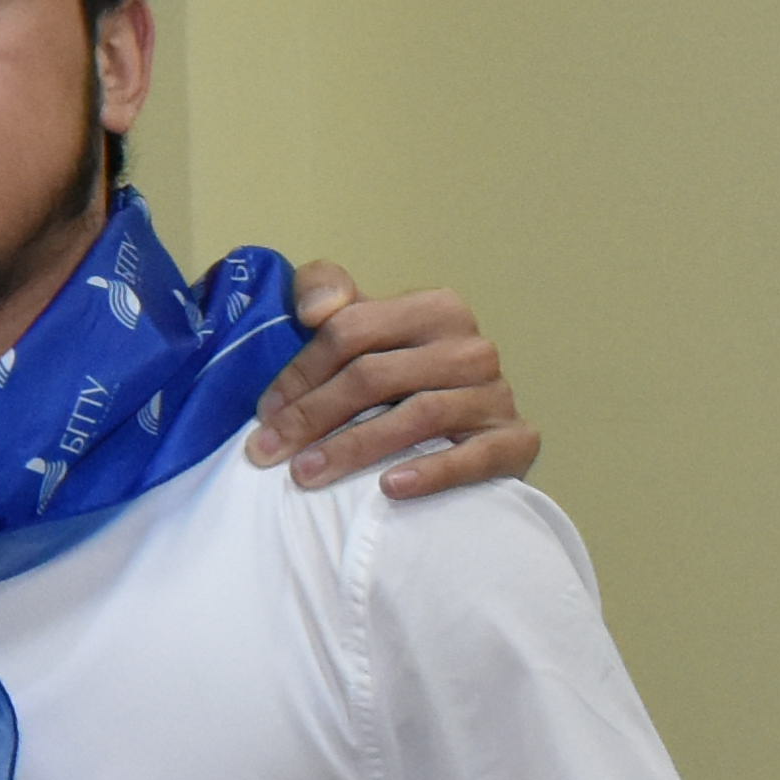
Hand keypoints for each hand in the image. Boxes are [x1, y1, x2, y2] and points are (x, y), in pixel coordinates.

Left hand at [249, 263, 535, 493]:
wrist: (469, 435)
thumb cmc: (400, 378)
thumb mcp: (362, 325)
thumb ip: (327, 291)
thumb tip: (313, 309)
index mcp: (434, 308)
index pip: (350, 331)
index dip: (299, 372)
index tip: (263, 412)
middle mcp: (471, 347)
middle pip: (374, 376)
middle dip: (312, 416)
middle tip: (267, 453)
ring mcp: (497, 394)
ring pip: (416, 416)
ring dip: (354, 448)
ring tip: (306, 475)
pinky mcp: (516, 441)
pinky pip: (474, 457)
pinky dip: (432, 472)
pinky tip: (388, 488)